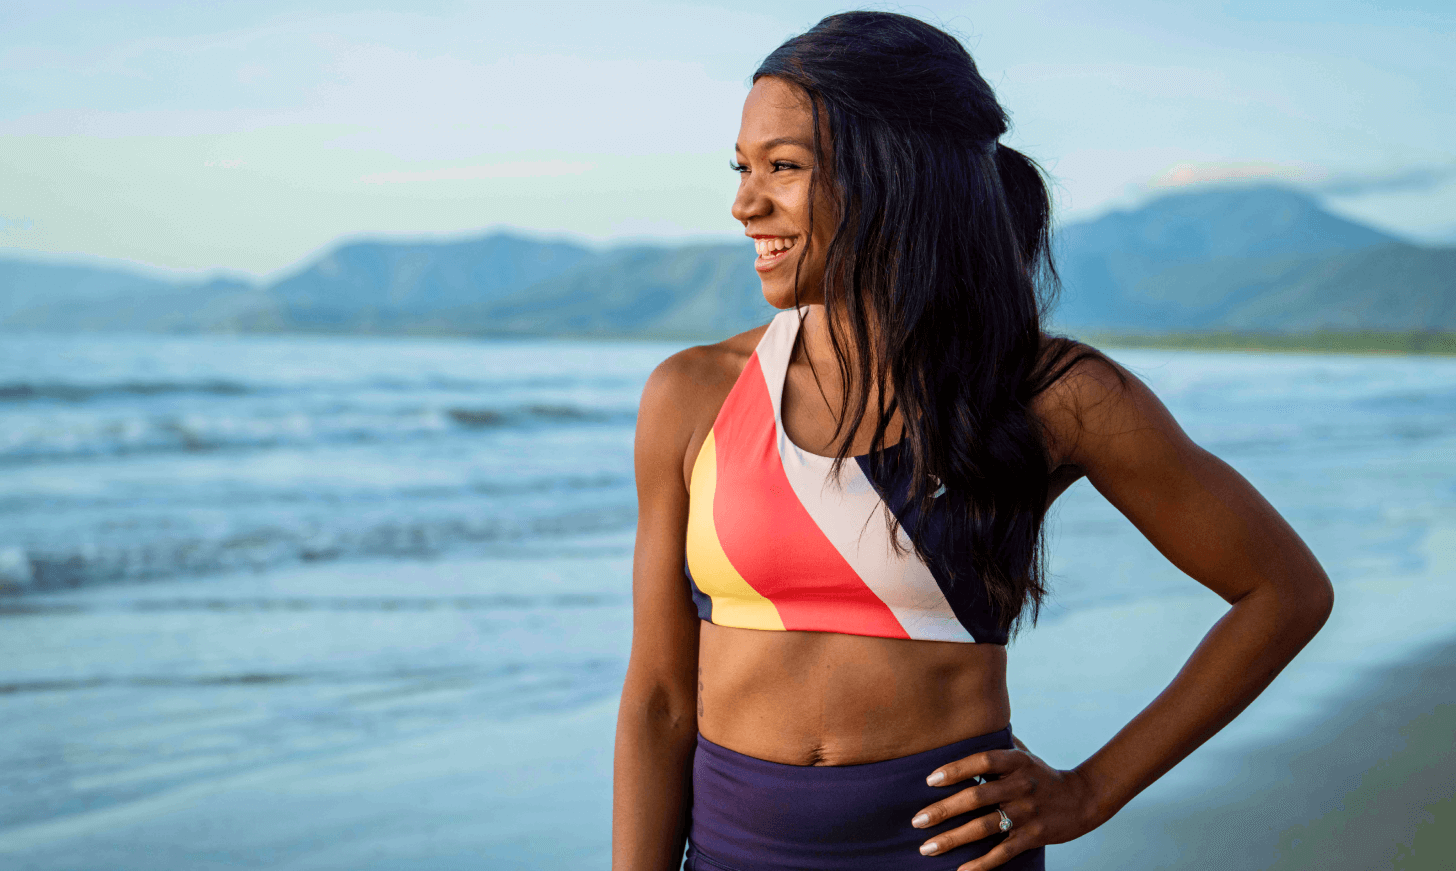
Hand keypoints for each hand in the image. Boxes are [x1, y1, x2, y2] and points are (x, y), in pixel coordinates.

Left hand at [910, 744, 1103, 869]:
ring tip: (927, 848)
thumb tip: (964, 729)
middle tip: (917, 820)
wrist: (1084, 798)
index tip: (930, 780)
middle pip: (977, 797)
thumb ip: (997, 745)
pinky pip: (1003, 852)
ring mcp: (1028, 813)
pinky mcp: (1033, 836)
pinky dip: (981, 864)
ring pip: (985, 828)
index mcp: (1017, 761)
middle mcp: (1022, 786)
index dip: (956, 769)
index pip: (983, 761)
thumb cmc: (1042, 774)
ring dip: (953, 839)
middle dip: (944, 810)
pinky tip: (960, 870)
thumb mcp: (1024, 754)